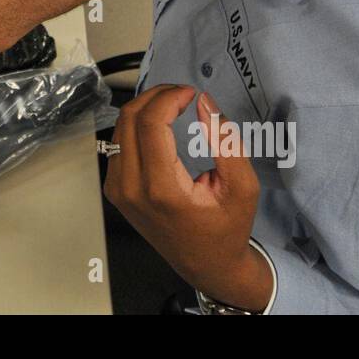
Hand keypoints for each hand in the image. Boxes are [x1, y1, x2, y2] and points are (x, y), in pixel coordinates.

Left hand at [103, 86, 271, 310]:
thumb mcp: (242, 187)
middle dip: (156, 96)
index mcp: (161, 189)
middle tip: (181, 93)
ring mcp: (119, 190)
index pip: (151, 124)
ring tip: (173, 105)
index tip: (191, 92)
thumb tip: (205, 102)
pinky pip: (118, 144)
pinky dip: (137, 126)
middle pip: (130, 119)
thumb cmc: (227, 228)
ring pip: (120, 128)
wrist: (206, 265)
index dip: (169, 97)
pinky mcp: (115, 190)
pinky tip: (159, 125)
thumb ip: (226, 141)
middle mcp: (132, 189)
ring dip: (145, 108)